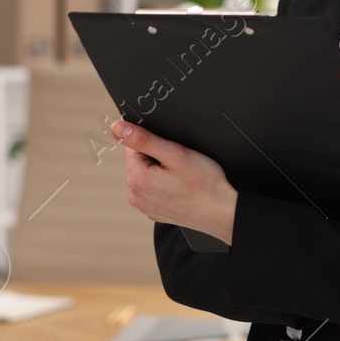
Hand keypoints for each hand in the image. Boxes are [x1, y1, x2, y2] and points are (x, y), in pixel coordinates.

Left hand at [112, 120, 238, 244]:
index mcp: (136, 179)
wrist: (222, 213)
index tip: (172, 151)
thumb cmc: (204, 184)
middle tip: (181, 165)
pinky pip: (155, 189)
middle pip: (140, 161)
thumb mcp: (175, 154)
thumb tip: (117, 127)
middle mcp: (135, 196)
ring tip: (183, 178)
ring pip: (148, 175)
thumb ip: (143, 139)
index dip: (155, 142)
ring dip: (162, 171)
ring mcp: (145, 206)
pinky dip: (166, 185)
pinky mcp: (155, 212)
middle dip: (158, 157)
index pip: (133, 146)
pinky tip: (182, 189)